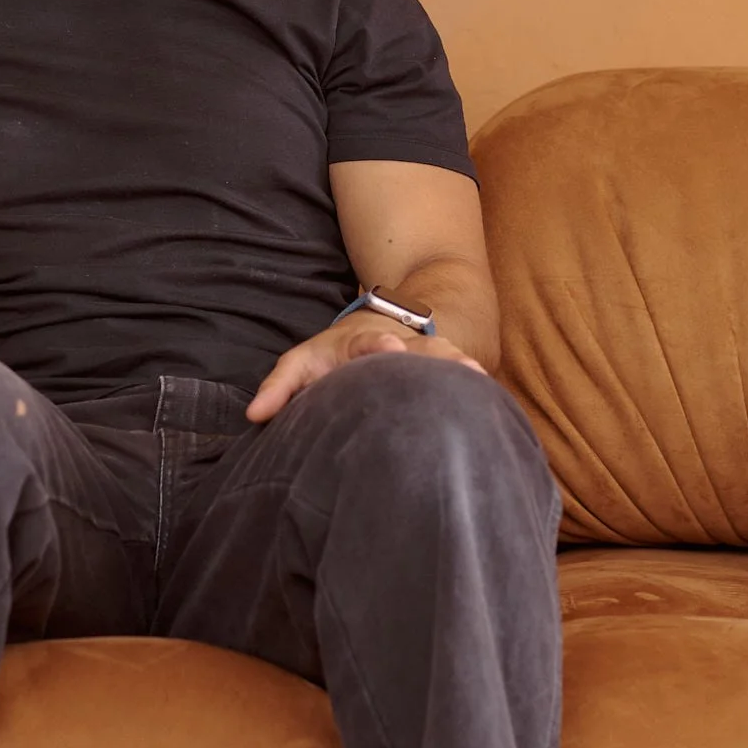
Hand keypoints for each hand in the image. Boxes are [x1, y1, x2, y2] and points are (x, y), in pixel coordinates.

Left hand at [245, 309, 488, 423]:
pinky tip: (494, 404)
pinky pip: (461, 379)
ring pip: (447, 358)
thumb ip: (279, 388)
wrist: (375, 333)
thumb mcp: (301, 365)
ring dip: (462, 368)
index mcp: (361, 344)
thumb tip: (254, 414)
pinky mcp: (443, 372)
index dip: (379, 344)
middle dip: (437, 356)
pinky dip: (476, 388)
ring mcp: (425, 356)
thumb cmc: (331, 360)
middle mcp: (400, 346)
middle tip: (455, 367)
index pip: (368, 342)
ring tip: (480, 382)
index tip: (389, 347)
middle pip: (421, 347)